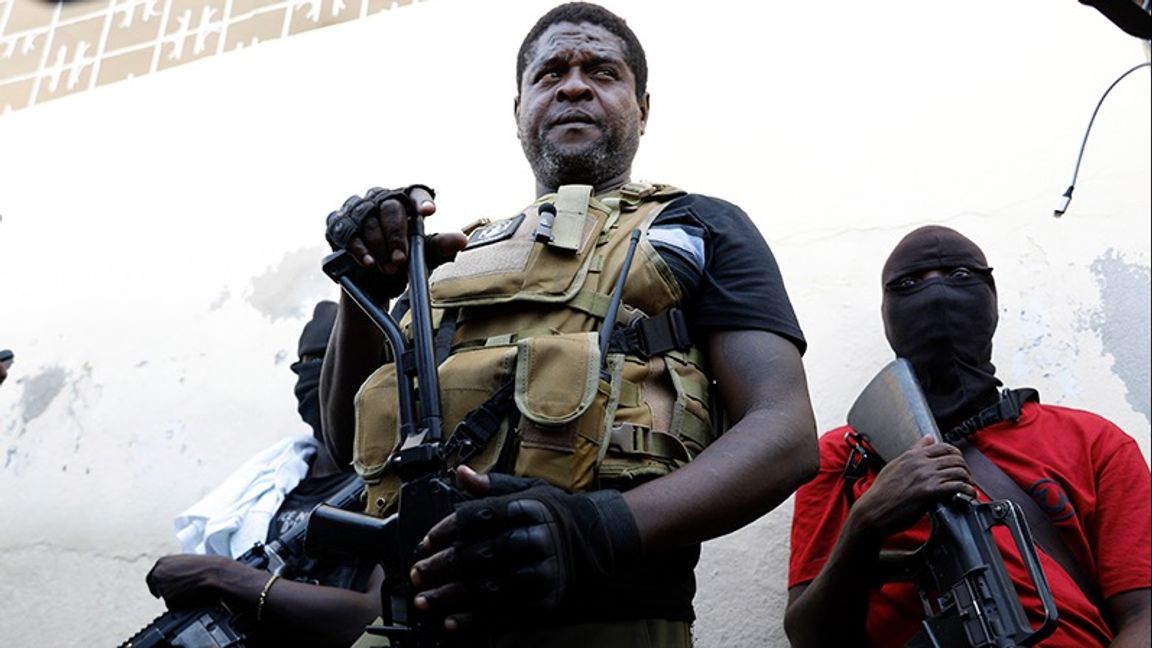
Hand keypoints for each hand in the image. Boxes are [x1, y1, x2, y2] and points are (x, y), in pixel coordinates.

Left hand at [145, 554, 263, 608]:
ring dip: (176, 597)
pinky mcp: (169, 598)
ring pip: (166, 597)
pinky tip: (192, 596)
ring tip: (192, 591)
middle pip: (156, 587)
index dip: (156, 585)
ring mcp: (162, 586)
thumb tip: (171, 579)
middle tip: (177, 593)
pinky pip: (173, 606)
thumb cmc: (207, 566)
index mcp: (162, 562)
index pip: (152, 577)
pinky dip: (181, 604)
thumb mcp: (187, 561)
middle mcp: (159, 573)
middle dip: (165, 591)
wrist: (215, 573)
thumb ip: (175, 568)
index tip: (158, 591)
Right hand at [324, 185, 466, 299]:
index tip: (428, 213)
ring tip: (386, 267)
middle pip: (389, 207)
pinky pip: (346, 231)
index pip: (415, 192)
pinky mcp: (336, 223)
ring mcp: (356, 209)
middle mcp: (379, 199)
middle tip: (400, 260)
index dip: (421, 200)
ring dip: (378, 246)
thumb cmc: (399, 262)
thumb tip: (462, 241)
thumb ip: (439, 247)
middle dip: (396, 236)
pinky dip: (358, 248)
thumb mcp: (422, 257)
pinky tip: (368, 262)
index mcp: (404, 202)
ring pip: (367, 219)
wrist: (371, 284)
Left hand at [410, 467, 640, 630]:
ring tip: (425, 601)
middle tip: (417, 574)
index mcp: (528, 508)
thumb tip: (461, 473)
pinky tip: (453, 622)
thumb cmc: (555, 515)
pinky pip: (506, 613)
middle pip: (481, 553)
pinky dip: (476, 620)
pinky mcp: (546, 599)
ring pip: (490, 586)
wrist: (599, 541)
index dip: (447, 530)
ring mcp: (543, 571)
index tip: (425, 543)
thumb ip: (493, 486)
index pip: (480, 517)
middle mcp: (536, 538)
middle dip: (443, 566)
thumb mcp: (529, 491)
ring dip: (452, 596)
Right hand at [850, 436, 975, 541]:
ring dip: (967, 479)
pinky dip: (967, 490)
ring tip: (967, 486)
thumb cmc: (881, 492)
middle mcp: (920, 463)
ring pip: (958, 471)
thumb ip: (914, 450)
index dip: (956, 454)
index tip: (958, 462)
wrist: (874, 510)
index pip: (943, 447)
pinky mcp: (930, 492)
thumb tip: (928, 438)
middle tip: (965, 476)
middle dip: (964, 467)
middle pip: (954, 458)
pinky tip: (968, 494)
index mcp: (912, 455)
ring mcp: (925, 477)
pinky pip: (956, 486)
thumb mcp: (896, 464)